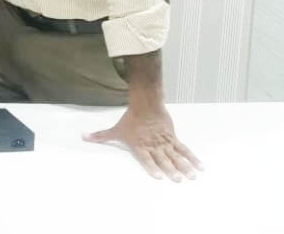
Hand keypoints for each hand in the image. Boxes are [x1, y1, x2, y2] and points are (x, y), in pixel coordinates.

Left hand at [84, 104, 202, 181]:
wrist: (146, 104)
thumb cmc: (130, 119)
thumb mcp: (115, 130)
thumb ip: (100, 136)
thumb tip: (83, 137)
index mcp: (140, 146)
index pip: (146, 158)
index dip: (152, 167)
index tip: (159, 177)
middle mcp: (154, 146)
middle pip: (164, 159)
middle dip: (171, 170)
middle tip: (179, 179)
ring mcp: (165, 142)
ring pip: (176, 156)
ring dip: (185, 166)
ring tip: (192, 176)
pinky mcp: (173, 138)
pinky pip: (184, 149)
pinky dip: (192, 158)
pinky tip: (200, 166)